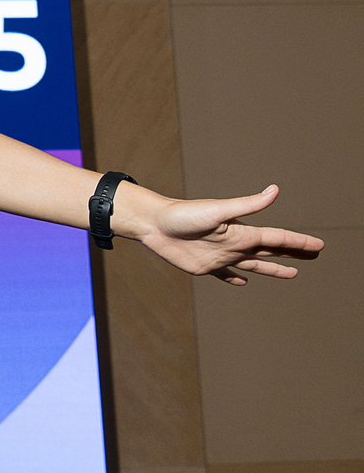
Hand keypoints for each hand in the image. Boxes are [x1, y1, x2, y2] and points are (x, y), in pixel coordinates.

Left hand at [135, 185, 323, 283]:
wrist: (154, 224)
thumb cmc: (184, 214)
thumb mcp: (218, 210)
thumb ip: (248, 205)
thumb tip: (275, 190)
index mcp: (242, 231)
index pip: (278, 238)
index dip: (299, 242)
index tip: (319, 246)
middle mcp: (235, 244)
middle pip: (271, 251)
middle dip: (294, 253)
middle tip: (315, 255)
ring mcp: (221, 256)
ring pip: (254, 265)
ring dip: (273, 270)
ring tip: (293, 274)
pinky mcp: (204, 267)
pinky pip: (225, 275)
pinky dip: (235, 279)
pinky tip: (244, 282)